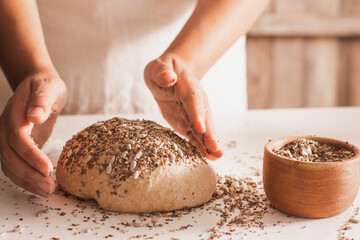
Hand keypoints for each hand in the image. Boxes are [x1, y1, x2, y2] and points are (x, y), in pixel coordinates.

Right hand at [0, 71, 66, 196]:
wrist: (38, 85)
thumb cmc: (45, 86)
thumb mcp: (48, 87)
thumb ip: (41, 100)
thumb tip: (35, 116)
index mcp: (13, 115)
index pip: (18, 139)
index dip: (31, 155)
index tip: (48, 168)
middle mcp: (6, 129)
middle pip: (10, 157)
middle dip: (29, 175)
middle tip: (50, 187)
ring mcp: (8, 139)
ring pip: (10, 165)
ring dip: (27, 181)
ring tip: (47, 191)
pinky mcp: (15, 146)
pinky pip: (15, 166)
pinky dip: (25, 178)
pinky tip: (40, 186)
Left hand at [144, 54, 222, 159]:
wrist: (173, 72)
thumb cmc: (164, 69)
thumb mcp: (159, 67)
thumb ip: (162, 72)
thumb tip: (169, 78)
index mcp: (189, 88)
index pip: (194, 102)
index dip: (197, 115)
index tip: (200, 128)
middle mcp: (196, 102)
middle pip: (204, 118)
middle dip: (209, 134)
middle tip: (215, 148)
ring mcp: (194, 113)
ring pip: (203, 129)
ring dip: (209, 143)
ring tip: (217, 156)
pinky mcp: (188, 122)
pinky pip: (195, 135)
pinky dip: (200, 145)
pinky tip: (207, 156)